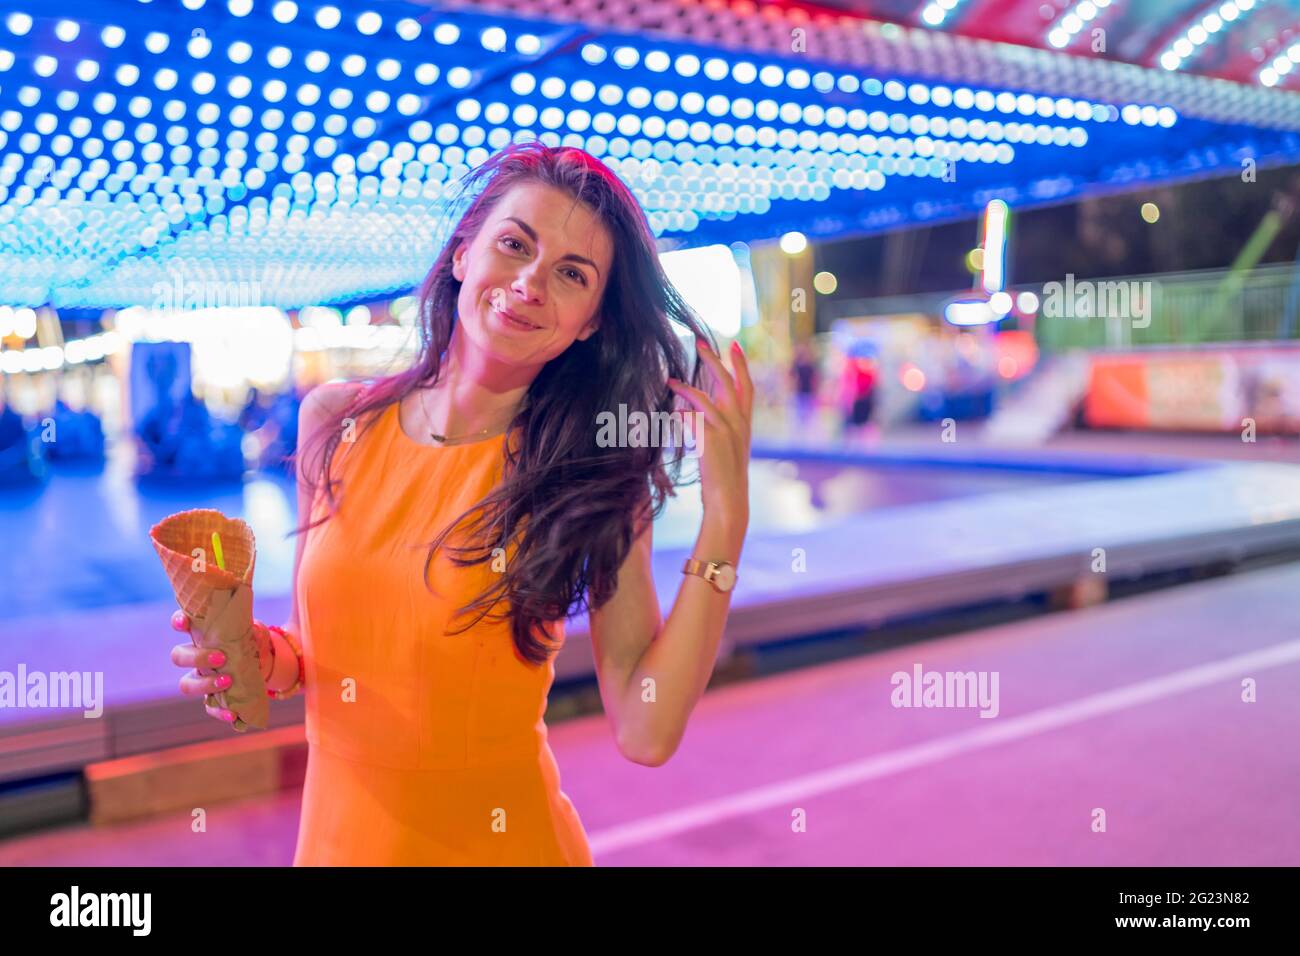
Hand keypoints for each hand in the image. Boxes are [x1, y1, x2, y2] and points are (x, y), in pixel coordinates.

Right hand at [169, 610, 272, 723]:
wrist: (265, 664)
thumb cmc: (251, 641)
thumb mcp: (253, 631)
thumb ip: (252, 630)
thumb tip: (254, 633)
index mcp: (202, 635)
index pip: (181, 624)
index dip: (178, 622)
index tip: (184, 622)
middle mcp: (196, 657)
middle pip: (178, 657)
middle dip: (196, 658)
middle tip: (220, 658)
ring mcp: (201, 678)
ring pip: (186, 684)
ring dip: (204, 684)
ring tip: (227, 682)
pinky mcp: (213, 698)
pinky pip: (209, 708)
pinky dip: (219, 712)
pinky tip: (232, 713)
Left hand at [666, 339, 753, 531]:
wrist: (728, 499)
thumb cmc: (723, 475)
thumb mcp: (726, 446)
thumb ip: (714, 425)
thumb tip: (687, 410)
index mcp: (745, 422)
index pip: (747, 386)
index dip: (741, 365)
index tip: (735, 345)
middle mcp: (739, 423)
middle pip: (727, 382)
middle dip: (714, 359)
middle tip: (699, 341)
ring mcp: (726, 430)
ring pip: (703, 398)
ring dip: (684, 387)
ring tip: (669, 380)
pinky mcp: (711, 440)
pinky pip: (691, 418)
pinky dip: (681, 414)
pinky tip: (673, 415)